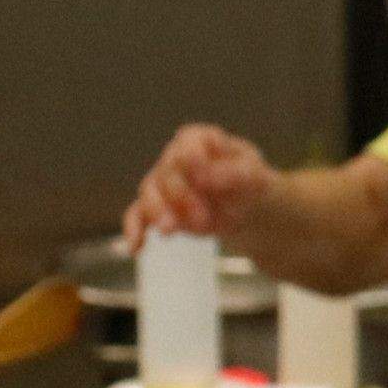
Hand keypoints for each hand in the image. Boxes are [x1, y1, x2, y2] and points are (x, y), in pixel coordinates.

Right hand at [123, 124, 280, 245]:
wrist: (246, 210)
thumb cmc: (249, 184)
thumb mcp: (253, 175)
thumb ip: (231, 172)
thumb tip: (202, 175)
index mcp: (200, 140)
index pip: (188, 144)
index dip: (191, 160)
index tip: (200, 178)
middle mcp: (175, 157)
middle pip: (167, 172)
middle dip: (181, 197)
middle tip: (203, 220)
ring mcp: (163, 183)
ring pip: (149, 193)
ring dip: (157, 212)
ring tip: (169, 231)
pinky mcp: (158, 209)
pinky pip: (138, 216)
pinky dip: (135, 230)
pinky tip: (136, 247)